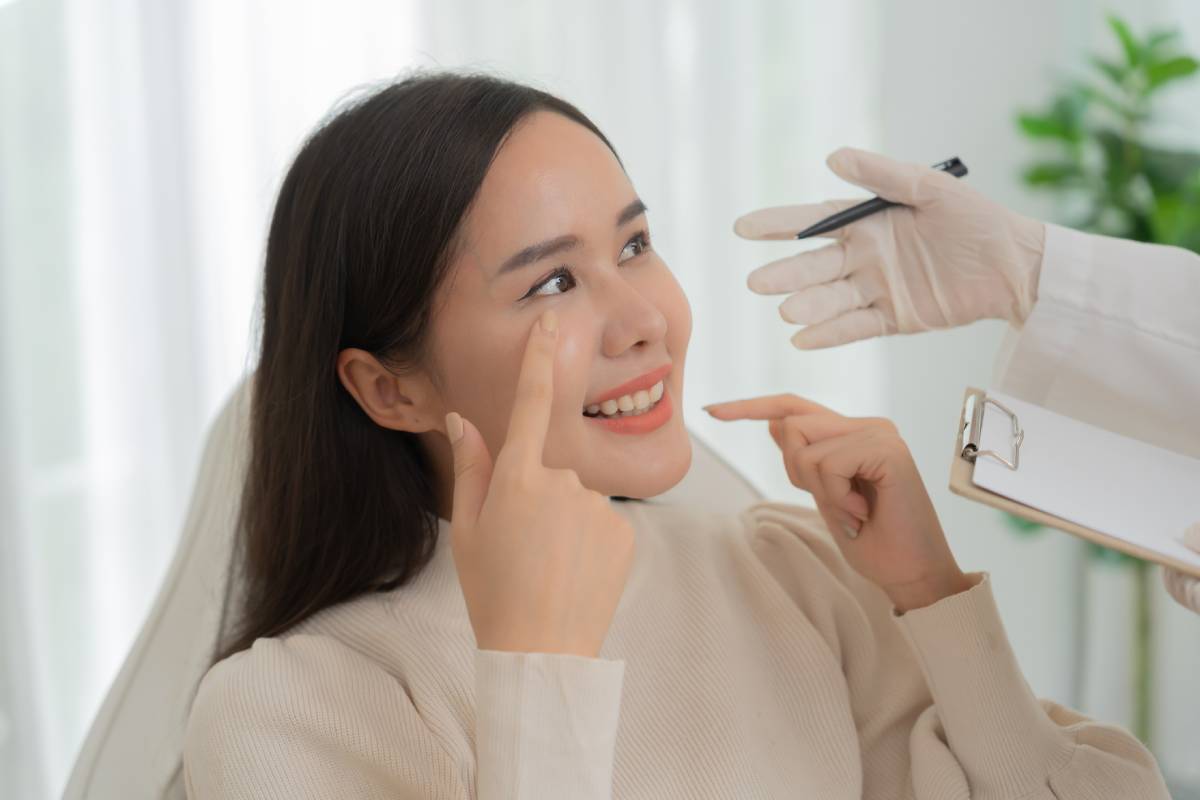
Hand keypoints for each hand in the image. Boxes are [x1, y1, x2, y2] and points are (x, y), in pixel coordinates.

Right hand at [445, 310, 634, 657]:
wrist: (541, 653)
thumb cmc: (493, 591)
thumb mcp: (465, 529)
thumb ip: (471, 467)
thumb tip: (463, 419)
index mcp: (517, 477)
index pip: (531, 402)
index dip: (540, 358)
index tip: (552, 321)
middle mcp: (562, 482)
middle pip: (551, 470)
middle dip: (538, 497)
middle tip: (523, 547)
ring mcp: (598, 506)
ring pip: (578, 499)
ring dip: (565, 523)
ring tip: (550, 566)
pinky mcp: (626, 531)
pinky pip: (603, 523)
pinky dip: (590, 542)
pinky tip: (575, 573)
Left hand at [704, 393, 972, 611]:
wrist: (911, 575)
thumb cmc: (873, 543)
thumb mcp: (826, 497)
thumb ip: (806, 460)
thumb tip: (775, 422)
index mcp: (853, 433)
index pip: (793, 408)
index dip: (750, 406)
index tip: (712, 410)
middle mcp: (868, 425)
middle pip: (791, 423)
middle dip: (796, 471)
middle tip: (836, 506)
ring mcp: (880, 433)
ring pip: (803, 443)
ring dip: (818, 489)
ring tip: (852, 513)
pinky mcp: (887, 448)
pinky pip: (826, 463)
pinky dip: (835, 496)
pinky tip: (862, 514)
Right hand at [734, 147, 1046, 348]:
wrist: (1017, 266)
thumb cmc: (977, 220)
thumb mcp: (932, 189)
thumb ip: (883, 175)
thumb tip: (832, 157)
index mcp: (868, 222)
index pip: (812, 223)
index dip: (776, 225)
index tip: (742, 227)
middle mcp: (864, 257)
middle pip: (815, 267)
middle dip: (785, 274)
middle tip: (757, 283)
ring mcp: (876, 289)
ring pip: (831, 299)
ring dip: (807, 306)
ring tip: (786, 311)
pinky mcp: (895, 319)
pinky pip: (855, 327)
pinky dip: (829, 335)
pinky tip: (802, 340)